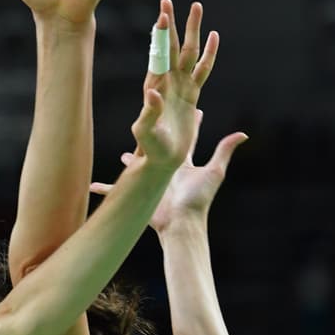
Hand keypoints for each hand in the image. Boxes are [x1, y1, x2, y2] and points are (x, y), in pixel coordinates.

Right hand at [92, 110, 247, 233]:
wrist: (181, 223)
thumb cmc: (198, 200)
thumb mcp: (214, 172)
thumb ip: (224, 151)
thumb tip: (243, 133)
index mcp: (181, 165)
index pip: (183, 140)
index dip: (185, 126)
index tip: (185, 110)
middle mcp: (166, 172)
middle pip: (158, 151)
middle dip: (154, 140)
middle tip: (147, 127)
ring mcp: (151, 183)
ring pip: (136, 170)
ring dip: (129, 163)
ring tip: (122, 155)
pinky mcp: (139, 195)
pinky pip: (118, 191)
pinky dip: (106, 189)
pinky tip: (91, 187)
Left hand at [127, 0, 218, 169]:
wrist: (162, 160)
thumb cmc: (150, 148)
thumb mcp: (145, 131)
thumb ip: (149, 113)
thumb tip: (154, 93)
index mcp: (155, 87)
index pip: (158, 55)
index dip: (160, 36)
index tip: (161, 14)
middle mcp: (167, 82)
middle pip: (172, 47)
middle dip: (171, 24)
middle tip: (168, 0)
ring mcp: (180, 87)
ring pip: (189, 53)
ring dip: (193, 31)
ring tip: (197, 7)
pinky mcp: (192, 96)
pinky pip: (203, 70)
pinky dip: (209, 54)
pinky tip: (214, 37)